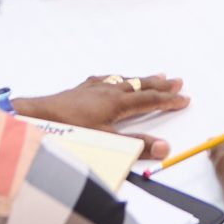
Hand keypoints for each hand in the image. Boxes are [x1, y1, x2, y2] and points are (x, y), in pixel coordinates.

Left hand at [11, 74, 190, 158]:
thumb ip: (136, 145)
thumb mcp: (106, 142)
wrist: (38, 116)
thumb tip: (165, 147)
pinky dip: (119, 79)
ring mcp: (94, 88)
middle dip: (161, 85)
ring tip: (156, 76)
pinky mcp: (81, 89)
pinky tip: (115, 79)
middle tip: (178, 81)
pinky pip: (107, 79)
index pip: (151, 101)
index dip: (169, 100)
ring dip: (142, 79)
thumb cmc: (71, 130)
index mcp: (118, 103)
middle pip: (141, 86)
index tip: (185, 98)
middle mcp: (109, 91)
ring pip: (125, 81)